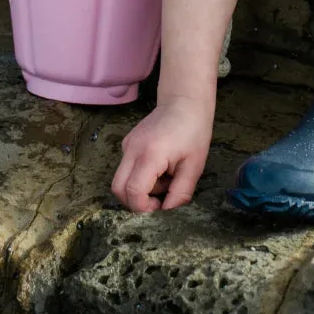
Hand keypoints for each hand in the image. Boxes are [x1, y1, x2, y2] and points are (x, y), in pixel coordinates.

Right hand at [110, 96, 213, 212]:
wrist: (185, 101)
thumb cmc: (194, 130)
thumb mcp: (194, 165)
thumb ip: (180, 192)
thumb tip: (168, 211)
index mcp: (149, 155)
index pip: (132, 192)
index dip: (144, 207)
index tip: (162, 205)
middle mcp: (132, 150)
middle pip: (118, 189)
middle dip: (136, 201)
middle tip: (160, 198)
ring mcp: (127, 145)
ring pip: (122, 179)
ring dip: (141, 188)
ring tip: (166, 178)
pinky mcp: (128, 143)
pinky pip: (127, 168)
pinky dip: (141, 176)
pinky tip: (162, 168)